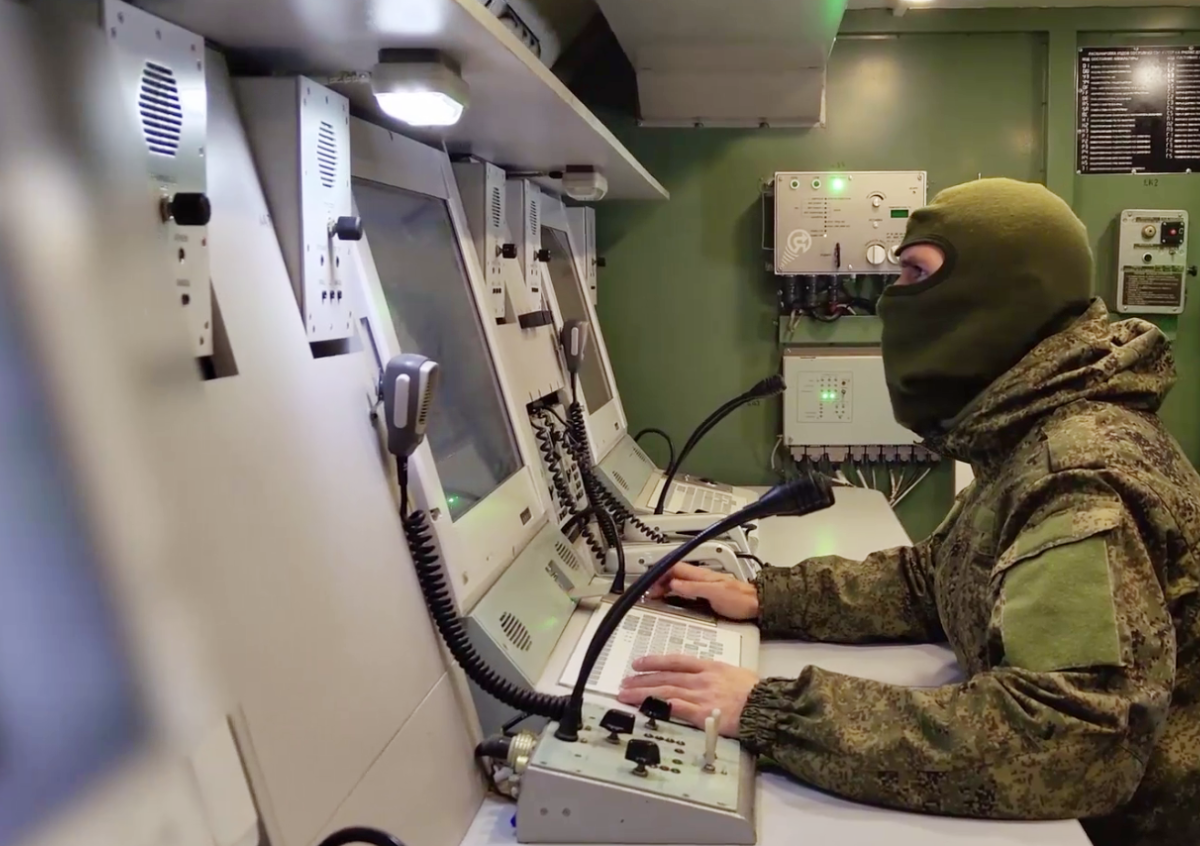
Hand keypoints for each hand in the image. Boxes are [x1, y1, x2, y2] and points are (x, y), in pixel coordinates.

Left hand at [617, 654, 757, 735]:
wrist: (766, 705)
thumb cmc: (755, 691)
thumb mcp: (734, 673)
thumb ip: (715, 674)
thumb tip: (704, 677)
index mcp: (709, 667)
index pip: (675, 661)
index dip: (654, 661)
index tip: (638, 663)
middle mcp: (700, 679)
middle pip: (664, 677)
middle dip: (641, 679)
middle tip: (625, 682)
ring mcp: (699, 695)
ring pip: (664, 691)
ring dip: (643, 693)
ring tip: (626, 695)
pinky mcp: (702, 713)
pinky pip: (676, 709)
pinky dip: (660, 706)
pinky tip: (646, 707)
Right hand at [646, 562, 758, 620]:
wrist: (757, 605)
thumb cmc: (740, 599)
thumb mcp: (714, 593)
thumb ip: (694, 588)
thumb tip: (674, 584)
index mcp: (700, 575)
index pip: (674, 568)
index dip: (659, 573)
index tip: (648, 582)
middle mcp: (701, 577)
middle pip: (674, 574)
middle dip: (659, 581)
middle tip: (649, 593)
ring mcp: (704, 584)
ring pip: (679, 580)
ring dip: (665, 586)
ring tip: (656, 596)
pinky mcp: (707, 593)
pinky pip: (685, 589)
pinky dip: (675, 592)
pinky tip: (673, 599)